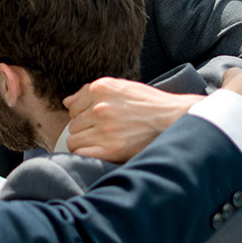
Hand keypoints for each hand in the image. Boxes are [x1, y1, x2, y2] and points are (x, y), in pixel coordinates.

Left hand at [63, 77, 203, 162]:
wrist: (174, 119)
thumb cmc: (149, 104)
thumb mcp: (122, 87)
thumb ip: (91, 92)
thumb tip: (67, 102)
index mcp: (101, 88)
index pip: (73, 107)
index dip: (83, 115)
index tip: (96, 120)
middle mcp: (100, 107)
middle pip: (72, 125)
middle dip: (84, 130)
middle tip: (102, 133)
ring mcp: (105, 128)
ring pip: (74, 140)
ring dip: (85, 143)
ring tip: (102, 143)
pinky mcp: (112, 149)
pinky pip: (81, 154)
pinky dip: (87, 155)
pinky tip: (100, 152)